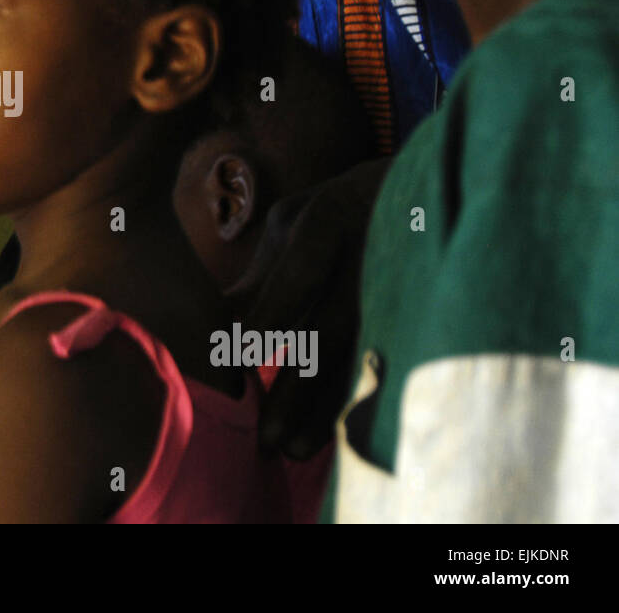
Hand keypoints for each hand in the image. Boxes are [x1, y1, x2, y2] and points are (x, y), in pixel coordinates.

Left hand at [228, 157, 391, 459]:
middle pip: (332, 328)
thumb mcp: (293, 223)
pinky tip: (337, 436)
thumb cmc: (336, 209)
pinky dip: (360, 400)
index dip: (272, 316)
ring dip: (328, 408)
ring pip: (363, 356)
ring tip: (296, 449)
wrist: (421, 189)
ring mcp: (402, 284)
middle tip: (267, 436)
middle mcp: (370, 252)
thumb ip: (260, 273)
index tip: (241, 358)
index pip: (298, 274)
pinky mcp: (422, 309)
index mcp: (332, 218)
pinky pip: (389, 364)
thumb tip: (218, 328)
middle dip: (298, 387)